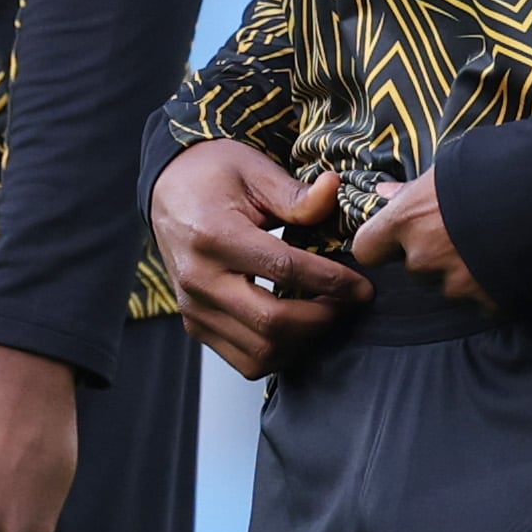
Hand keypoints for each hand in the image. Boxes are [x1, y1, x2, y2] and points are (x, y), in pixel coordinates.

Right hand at [153, 144, 372, 378]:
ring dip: (304, 341)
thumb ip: (295, 194)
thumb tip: (334, 191)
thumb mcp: (254, 170)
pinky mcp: (195, 325)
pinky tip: (298, 327)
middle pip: (271, 323)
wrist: (169, 190)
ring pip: (260, 352)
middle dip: (322, 319)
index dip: (331, 282)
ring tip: (326, 314)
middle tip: (349, 303)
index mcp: (214, 236)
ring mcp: (194, 308)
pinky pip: (244, 360)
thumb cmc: (212, 175)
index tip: (362, 286)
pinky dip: (280, 352)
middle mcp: (199, 279)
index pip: (283, 270)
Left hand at [350, 168, 500, 309]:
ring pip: (447, 286)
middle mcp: (423, 256)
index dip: (381, 245)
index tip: (397, 238)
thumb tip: (385, 194)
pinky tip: (508, 262)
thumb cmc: (495, 168)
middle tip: (461, 233)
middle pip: (413, 268)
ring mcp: (455, 283)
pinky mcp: (488, 301)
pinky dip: (490, 288)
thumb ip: (413, 190)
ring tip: (490, 244)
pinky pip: (480, 300)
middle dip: (431, 257)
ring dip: (461, 273)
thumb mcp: (448, 169)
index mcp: (406, 219)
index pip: (367, 248)